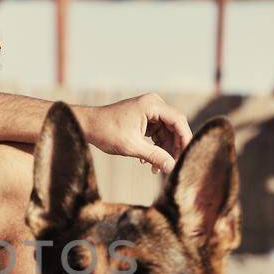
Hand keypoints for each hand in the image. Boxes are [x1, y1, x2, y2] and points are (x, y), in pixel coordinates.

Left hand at [76, 94, 192, 174]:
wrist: (87, 126)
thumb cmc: (106, 132)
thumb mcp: (132, 147)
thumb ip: (155, 156)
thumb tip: (172, 168)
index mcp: (152, 105)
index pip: (178, 121)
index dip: (185, 139)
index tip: (186, 156)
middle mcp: (154, 104)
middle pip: (174, 127)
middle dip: (173, 148)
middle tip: (170, 167)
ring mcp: (150, 111)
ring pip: (167, 133)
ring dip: (163, 150)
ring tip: (155, 168)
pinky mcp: (145, 119)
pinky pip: (158, 134)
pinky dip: (155, 147)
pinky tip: (147, 161)